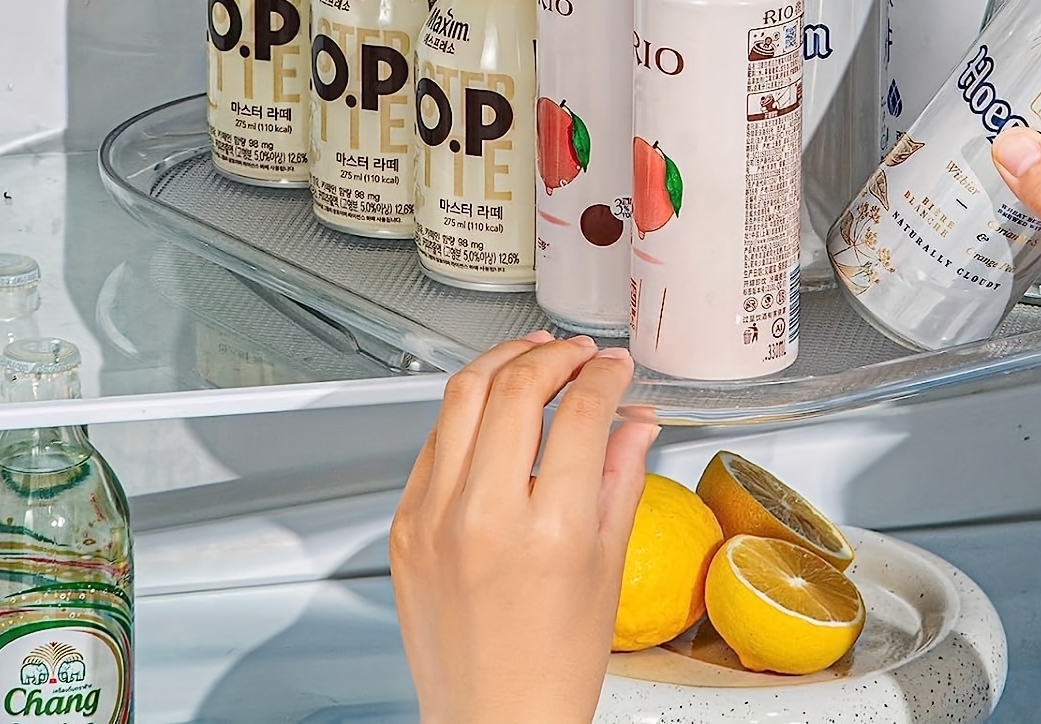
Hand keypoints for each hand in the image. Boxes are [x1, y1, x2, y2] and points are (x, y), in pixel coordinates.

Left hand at [391, 332, 657, 723]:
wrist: (493, 723)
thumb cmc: (553, 666)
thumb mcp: (608, 567)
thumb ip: (622, 477)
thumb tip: (635, 420)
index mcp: (550, 532)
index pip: (581, 414)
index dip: (604, 375)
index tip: (614, 368)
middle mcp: (485, 517)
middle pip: (517, 388)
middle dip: (555, 356)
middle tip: (577, 354)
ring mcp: (435, 519)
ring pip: (462, 396)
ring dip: (503, 362)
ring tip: (533, 356)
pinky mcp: (405, 526)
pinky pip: (434, 441)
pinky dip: (467, 410)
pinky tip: (492, 407)